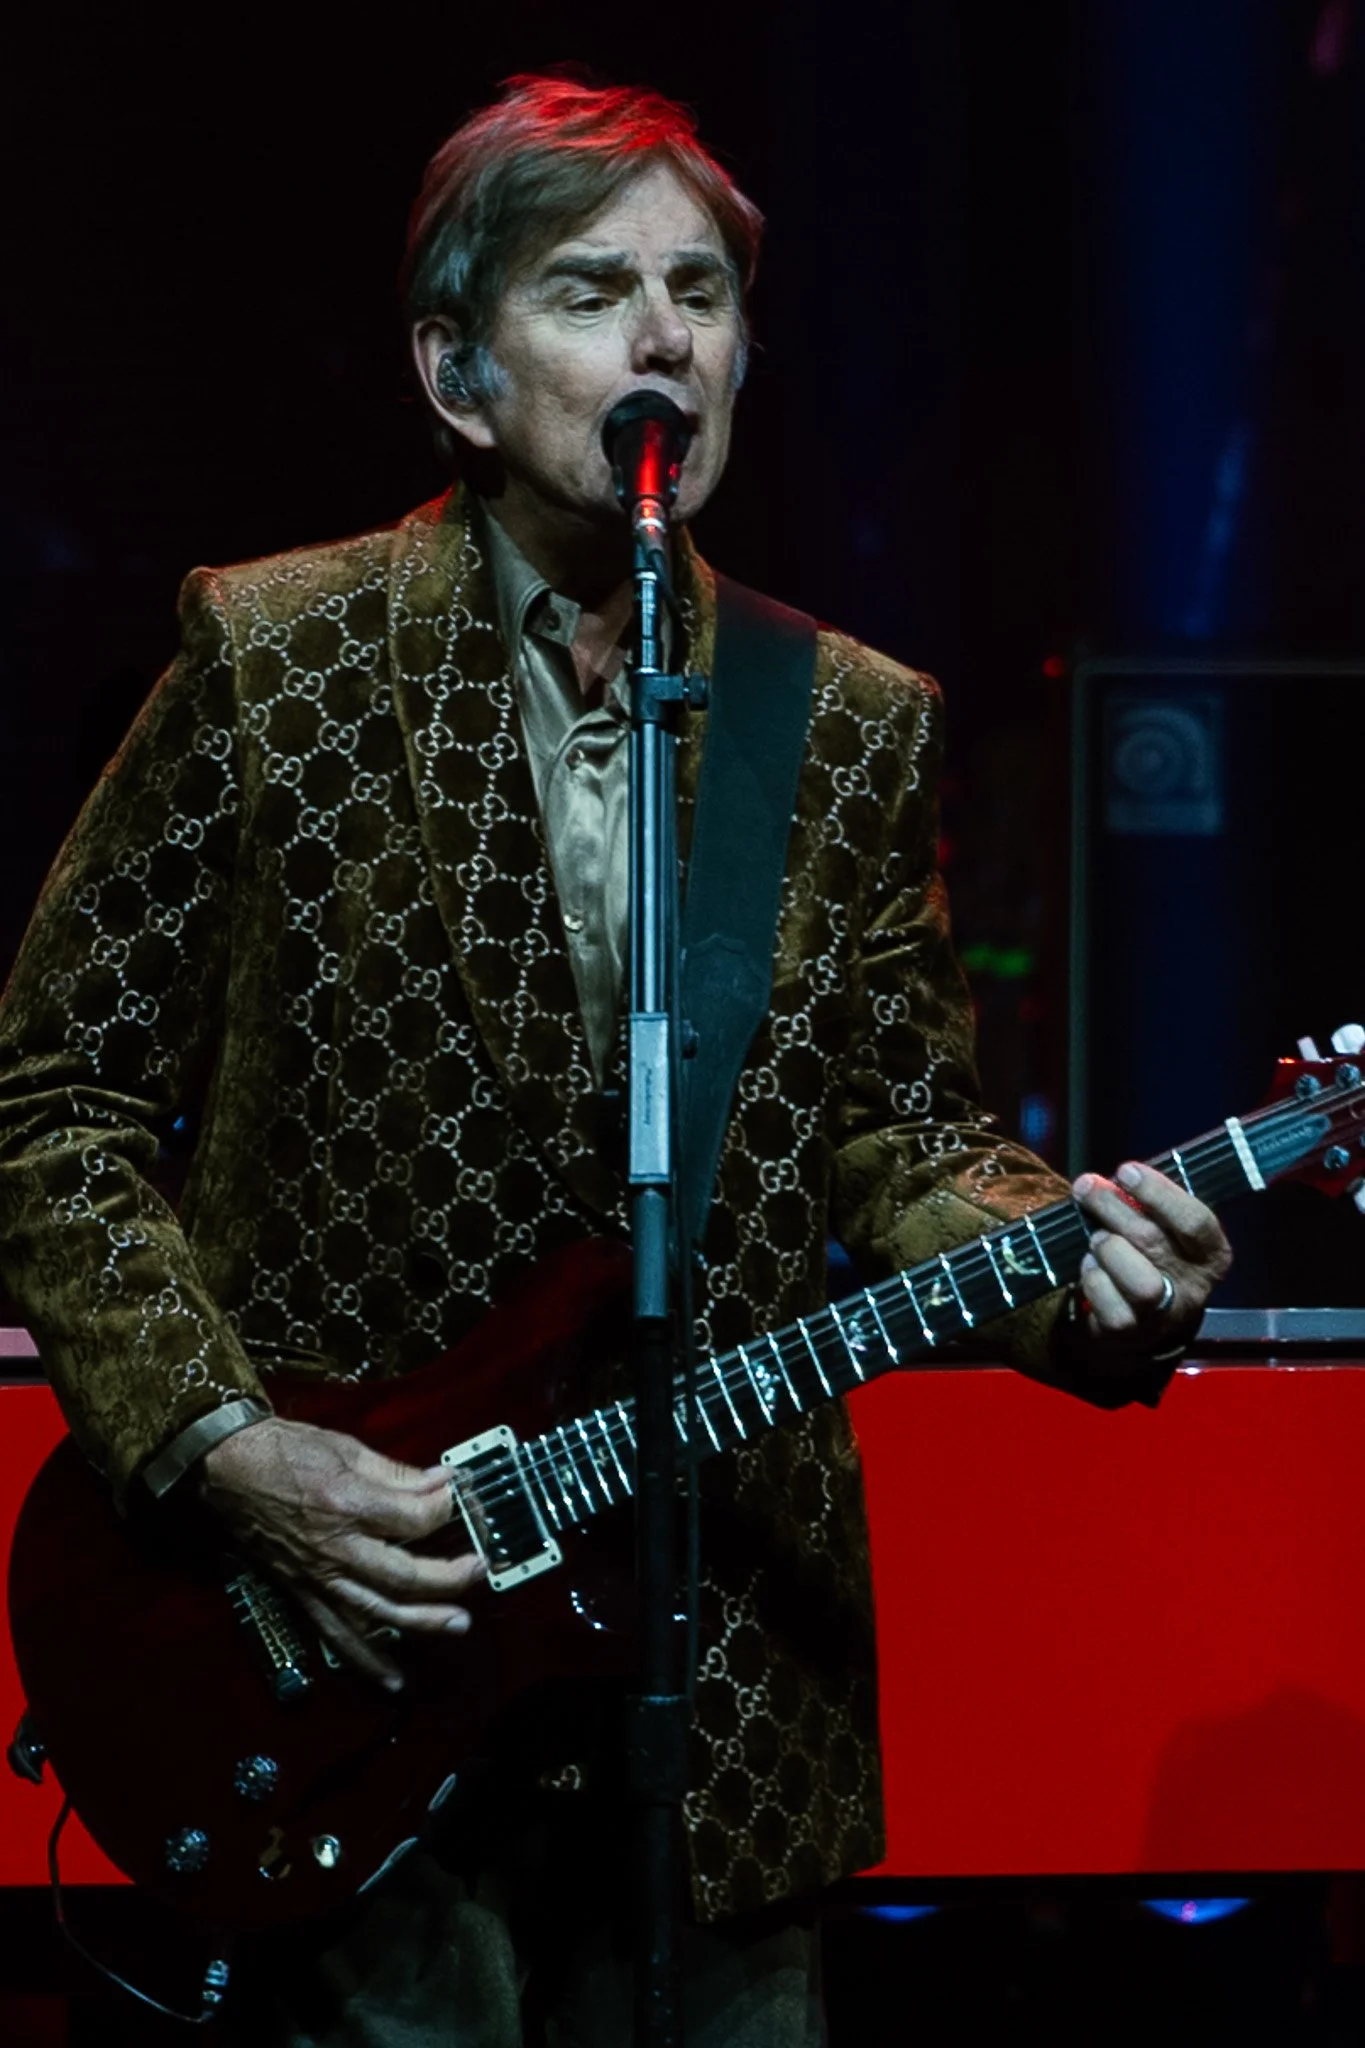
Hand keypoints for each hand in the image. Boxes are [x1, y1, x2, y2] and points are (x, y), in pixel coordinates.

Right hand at [199, 1417, 484, 1690]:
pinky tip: (393, 1679)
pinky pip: (337, 1634)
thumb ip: (398, 1473)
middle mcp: (336, 1548)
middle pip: (404, 1574)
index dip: (447, 1510)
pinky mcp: (302, 1592)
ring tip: (458, 1625)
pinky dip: (366, 1659)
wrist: (228, 1468)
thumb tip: (444, 1483)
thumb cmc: (286, 1450)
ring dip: (422, 1622)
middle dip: (448, 1577)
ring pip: (378, 1611)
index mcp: (348, 1504)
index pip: (415, 1519)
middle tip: (479, 1571)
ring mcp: (319, 1576)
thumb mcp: (347, 1447)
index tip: (463, 1501)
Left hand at [1071, 1161, 1231, 1359]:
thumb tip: (1110, 1180)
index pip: (1196, 1221)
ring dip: (1107, 1247)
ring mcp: (1162, 1313)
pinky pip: (1104, 1295)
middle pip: (1153, 1240)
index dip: (1158, 1193)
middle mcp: (1193, 1287)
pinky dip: (1091, 1275)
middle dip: (1112, 1206)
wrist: (1143, 1325)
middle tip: (1086, 1186)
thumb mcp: (1168, 1233)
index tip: (1127, 1171)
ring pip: (1135, 1277)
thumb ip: (1150, 1207)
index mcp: (1211, 1256)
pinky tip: (1092, 1267)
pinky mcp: (1128, 1330)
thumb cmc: (1155, 1262)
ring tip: (1097, 1238)